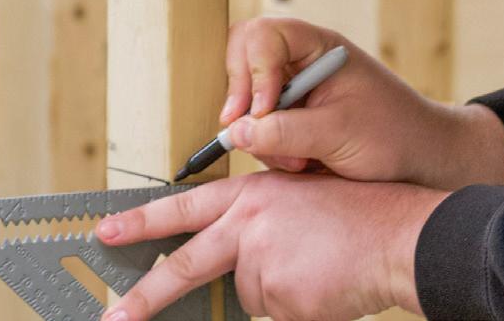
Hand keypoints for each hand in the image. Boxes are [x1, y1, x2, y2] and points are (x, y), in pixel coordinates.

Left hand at [96, 172, 448, 320]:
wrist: (397, 236)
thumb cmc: (353, 217)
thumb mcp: (293, 204)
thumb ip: (253, 229)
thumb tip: (226, 272)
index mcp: (249, 195)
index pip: (182, 209)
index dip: (142, 221)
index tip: (106, 232)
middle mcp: (246, 224)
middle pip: (184, 267)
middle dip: (144, 298)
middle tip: (113, 317)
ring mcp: (261, 263)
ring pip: (247, 296)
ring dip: (278, 292)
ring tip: (316, 268)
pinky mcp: (279, 298)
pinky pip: (276, 317)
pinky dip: (298, 310)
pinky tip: (323, 286)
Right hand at [220, 17, 503, 188]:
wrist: (422, 161)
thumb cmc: (394, 136)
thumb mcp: (339, 134)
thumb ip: (286, 132)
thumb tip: (236, 132)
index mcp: (317, 47)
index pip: (263, 37)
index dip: (253, 72)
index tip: (262, 111)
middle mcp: (300, 61)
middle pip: (241, 56)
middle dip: (241, 96)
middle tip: (247, 132)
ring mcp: (291, 89)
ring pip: (243, 99)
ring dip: (260, 134)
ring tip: (299, 161)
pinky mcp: (288, 118)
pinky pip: (255, 127)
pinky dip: (268, 149)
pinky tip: (300, 164)